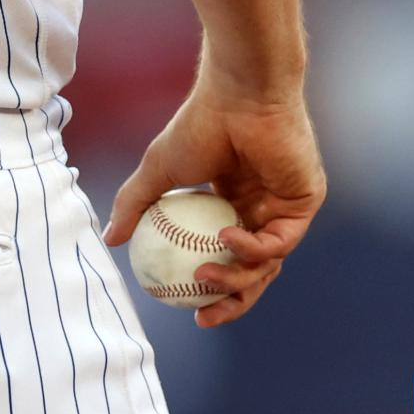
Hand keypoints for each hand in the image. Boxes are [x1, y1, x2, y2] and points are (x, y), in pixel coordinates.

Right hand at [102, 69, 325, 327]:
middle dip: (230, 303)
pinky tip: (225, 239)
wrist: (237, 96)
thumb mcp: (156, 174)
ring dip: (235, 279)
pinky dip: (252, 248)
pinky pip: (280, 242)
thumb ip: (134, 206)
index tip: (187, 311)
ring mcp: (284, 208)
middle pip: (252, 273)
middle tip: (203, 317)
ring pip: (266, 264)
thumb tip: (109, 239)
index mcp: (230, 205)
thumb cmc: (197, 125)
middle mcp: (260, 210)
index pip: (226, 260)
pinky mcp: (304, 202)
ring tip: (202, 277)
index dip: (211, 292)